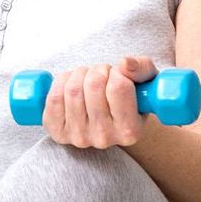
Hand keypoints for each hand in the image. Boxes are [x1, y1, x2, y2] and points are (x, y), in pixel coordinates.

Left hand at [41, 56, 158, 149]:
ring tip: (88, 78)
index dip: (117, 71)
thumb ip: (142, 68)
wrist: (105, 119)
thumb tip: (126, 63)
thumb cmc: (129, 97)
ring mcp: (79, 137)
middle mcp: (104, 138)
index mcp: (130, 130)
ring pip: (73, 89)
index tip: (118, 74)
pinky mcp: (58, 133)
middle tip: (102, 74)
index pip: (119, 87)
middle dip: (97, 70)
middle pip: (93, 85)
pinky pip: (54, 98)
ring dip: (79, 73)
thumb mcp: (146, 82)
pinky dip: (61, 82)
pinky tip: (71, 84)